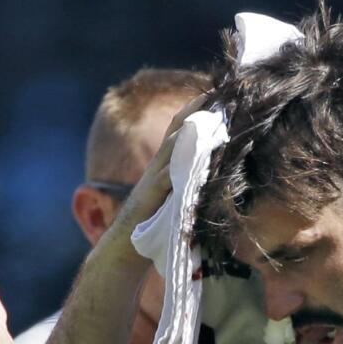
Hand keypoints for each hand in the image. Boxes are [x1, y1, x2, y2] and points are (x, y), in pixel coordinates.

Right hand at [115, 92, 210, 228]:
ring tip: (211, 118)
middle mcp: (158, 167)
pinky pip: (167, 179)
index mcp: (164, 166)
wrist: (124, 248)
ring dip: (191, 133)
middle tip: (218, 95)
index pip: (181, 131)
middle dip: (196, 111)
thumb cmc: (153, 227)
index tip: (217, 95)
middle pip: (178, 130)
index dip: (197, 112)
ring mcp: (153, 180)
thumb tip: (215, 176)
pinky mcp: (150, 197)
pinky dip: (180, 168)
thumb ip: (190, 185)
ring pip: (173, 149)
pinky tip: (195, 159)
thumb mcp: (175, 199)